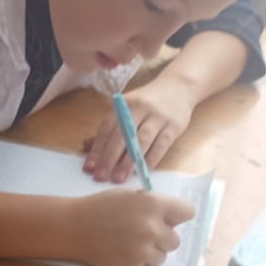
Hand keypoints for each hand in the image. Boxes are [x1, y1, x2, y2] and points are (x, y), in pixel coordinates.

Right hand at [66, 186, 194, 265]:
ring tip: (130, 243)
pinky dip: (135, 260)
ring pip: (162, 256)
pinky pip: (144, 265)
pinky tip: (120, 251)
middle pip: (175, 240)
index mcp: (153, 205)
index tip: (170, 219)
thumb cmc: (100, 208)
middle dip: (162, 238)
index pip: (187, 213)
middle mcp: (152, 228)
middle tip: (144, 234)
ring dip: (151, 252)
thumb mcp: (129, 196)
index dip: (177, 216)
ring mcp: (143, 249)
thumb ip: (152, 205)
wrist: (73, 228)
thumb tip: (172, 219)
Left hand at [81, 77, 197, 183]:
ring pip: (141, 140)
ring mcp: (158, 116)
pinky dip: (151, 159)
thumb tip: (86, 147)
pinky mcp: (174, 125)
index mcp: (124, 104)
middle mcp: (140, 108)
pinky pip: (161, 145)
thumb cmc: (147, 102)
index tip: (89, 167)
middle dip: (110, 157)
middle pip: (122, 135)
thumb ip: (109, 129)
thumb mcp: (126, 110)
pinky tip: (142, 171)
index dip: (97, 149)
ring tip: (119, 178)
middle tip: (101, 176)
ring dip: (129, 161)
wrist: (179, 87)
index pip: (107, 128)